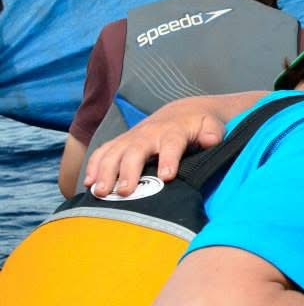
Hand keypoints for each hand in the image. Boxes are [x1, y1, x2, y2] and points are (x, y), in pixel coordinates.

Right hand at [84, 95, 228, 196]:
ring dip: (105, 171)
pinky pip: (103, 151)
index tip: (166, 177)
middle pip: (136, 150)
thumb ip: (213, 133)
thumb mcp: (212, 126)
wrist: (182, 112)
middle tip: (123, 192)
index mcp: (174, 131)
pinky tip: (88, 183)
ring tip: (101, 192)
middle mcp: (150, 133)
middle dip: (128, 171)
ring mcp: (132, 137)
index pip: (171, 144)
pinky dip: (93, 166)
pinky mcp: (121, 142)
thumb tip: (211, 141)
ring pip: (114, 151)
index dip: (168, 159)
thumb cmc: (199, 125)